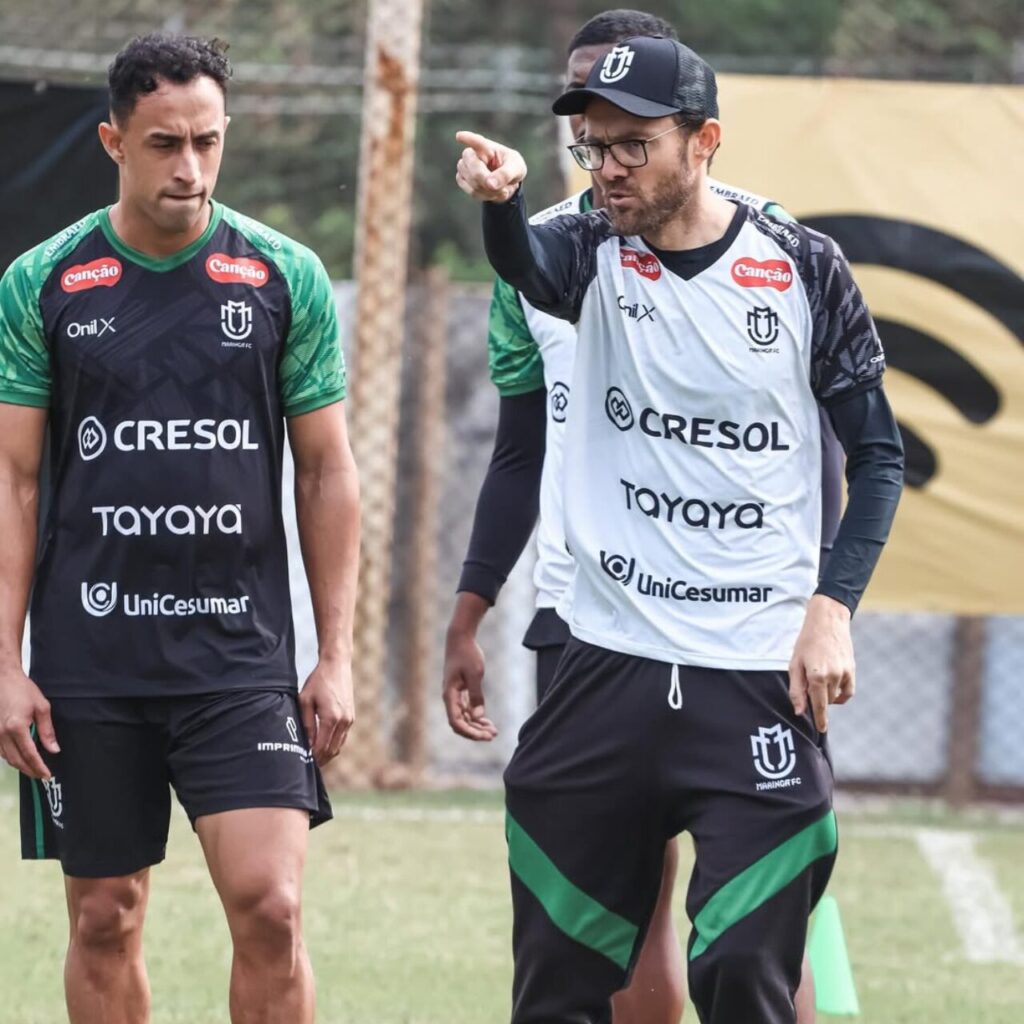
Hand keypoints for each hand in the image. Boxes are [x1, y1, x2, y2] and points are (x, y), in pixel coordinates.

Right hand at [0, 668, 57, 778]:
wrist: (3, 680)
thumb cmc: (24, 690)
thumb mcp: (42, 707)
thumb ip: (47, 730)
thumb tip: (53, 749)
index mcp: (16, 727)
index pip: (29, 754)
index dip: (39, 767)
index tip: (47, 775)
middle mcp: (2, 734)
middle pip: (16, 760)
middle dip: (30, 771)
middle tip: (42, 776)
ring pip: (7, 758)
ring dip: (20, 766)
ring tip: (34, 769)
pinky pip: (1, 752)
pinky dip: (11, 758)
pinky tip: (21, 758)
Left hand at [298, 658, 354, 765]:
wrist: (337, 665)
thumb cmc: (318, 681)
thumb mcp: (305, 701)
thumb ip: (306, 723)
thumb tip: (307, 743)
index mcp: (331, 718)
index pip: (322, 747)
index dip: (313, 757)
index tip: (303, 762)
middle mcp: (343, 721)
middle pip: (332, 750)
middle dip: (321, 759)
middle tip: (308, 764)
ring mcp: (350, 719)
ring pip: (339, 745)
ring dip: (328, 753)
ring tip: (315, 757)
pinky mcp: (351, 716)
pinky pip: (342, 737)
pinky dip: (334, 744)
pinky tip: (323, 744)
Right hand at [442, 624, 496, 741]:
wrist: (460, 638)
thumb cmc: (467, 654)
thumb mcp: (475, 674)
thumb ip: (476, 696)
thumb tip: (478, 716)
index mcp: (450, 695)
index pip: (456, 722)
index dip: (469, 732)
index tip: (484, 736)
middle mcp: (450, 697)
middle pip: (460, 723)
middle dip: (475, 732)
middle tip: (493, 736)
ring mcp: (454, 695)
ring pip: (464, 718)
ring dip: (477, 726)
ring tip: (493, 731)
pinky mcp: (460, 691)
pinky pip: (466, 709)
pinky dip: (476, 716)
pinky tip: (487, 721)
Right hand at [455, 131, 526, 202]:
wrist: (507, 183)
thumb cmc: (512, 169)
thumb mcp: (517, 169)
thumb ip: (505, 174)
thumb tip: (490, 184)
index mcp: (487, 146)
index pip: (476, 142)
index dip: (468, 139)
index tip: (459, 136)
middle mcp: (473, 154)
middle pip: (472, 165)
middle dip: (486, 179)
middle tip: (504, 189)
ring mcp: (465, 166)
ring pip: (471, 181)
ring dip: (489, 190)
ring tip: (502, 191)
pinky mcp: (462, 179)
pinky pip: (471, 191)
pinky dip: (484, 196)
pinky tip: (493, 193)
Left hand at [788, 594, 854, 731]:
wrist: (827, 621)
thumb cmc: (806, 642)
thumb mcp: (794, 664)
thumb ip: (796, 689)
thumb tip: (799, 711)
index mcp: (816, 675)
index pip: (819, 705)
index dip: (820, 719)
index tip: (821, 730)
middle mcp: (833, 676)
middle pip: (825, 701)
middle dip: (816, 698)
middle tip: (807, 681)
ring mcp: (845, 673)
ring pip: (835, 695)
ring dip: (826, 693)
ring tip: (817, 675)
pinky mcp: (852, 670)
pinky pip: (848, 691)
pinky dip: (840, 694)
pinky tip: (832, 686)